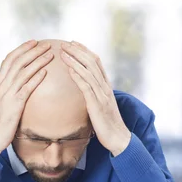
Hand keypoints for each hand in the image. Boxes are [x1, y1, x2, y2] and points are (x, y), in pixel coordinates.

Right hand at [0, 40, 53, 161]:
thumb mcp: (1, 103)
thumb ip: (8, 92)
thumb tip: (19, 87)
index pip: (9, 60)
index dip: (22, 49)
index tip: (33, 42)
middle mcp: (1, 85)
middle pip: (17, 61)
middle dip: (32, 50)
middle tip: (46, 44)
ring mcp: (7, 94)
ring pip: (23, 71)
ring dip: (37, 61)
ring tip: (50, 54)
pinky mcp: (14, 104)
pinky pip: (27, 88)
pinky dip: (36, 78)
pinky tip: (46, 72)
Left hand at [60, 41, 130, 155]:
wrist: (118, 138)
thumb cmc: (107, 124)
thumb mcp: (100, 106)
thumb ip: (93, 96)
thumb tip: (82, 91)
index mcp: (106, 86)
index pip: (96, 62)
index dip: (84, 51)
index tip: (73, 43)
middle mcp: (105, 87)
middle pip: (92, 63)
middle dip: (77, 51)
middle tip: (64, 44)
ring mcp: (102, 95)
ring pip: (88, 72)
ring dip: (75, 61)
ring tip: (63, 53)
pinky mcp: (97, 105)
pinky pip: (87, 87)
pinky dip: (78, 77)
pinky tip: (69, 70)